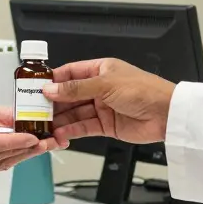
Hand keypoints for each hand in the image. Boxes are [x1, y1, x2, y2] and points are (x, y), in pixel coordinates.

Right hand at [40, 58, 175, 146]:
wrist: (167, 115)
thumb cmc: (145, 90)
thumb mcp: (105, 84)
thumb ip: (76, 88)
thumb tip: (51, 89)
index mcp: (100, 70)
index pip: (69, 73)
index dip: (52, 81)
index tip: (35, 88)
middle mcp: (99, 88)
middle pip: (69, 95)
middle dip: (52, 103)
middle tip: (35, 110)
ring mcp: (102, 107)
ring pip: (74, 113)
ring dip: (59, 120)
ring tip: (44, 126)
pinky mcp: (106, 125)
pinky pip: (83, 127)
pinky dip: (71, 131)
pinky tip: (60, 133)